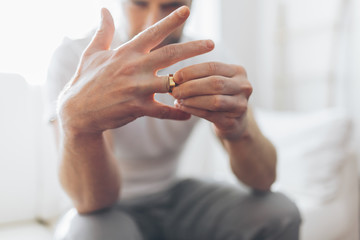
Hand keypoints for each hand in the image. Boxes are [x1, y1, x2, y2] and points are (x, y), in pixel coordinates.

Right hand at [57, 7, 213, 134]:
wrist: (76, 111)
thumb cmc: (85, 80)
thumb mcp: (92, 52)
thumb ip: (103, 31)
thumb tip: (103, 9)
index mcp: (126, 52)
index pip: (152, 33)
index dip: (170, 21)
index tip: (187, 11)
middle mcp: (133, 67)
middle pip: (169, 54)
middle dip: (193, 48)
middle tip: (212, 43)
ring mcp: (136, 88)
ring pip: (171, 82)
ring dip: (191, 81)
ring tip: (208, 80)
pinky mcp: (136, 107)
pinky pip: (162, 110)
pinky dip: (176, 112)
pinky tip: (189, 114)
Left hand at [172, 62, 252, 140]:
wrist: (234, 122)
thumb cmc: (220, 97)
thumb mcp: (215, 82)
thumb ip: (199, 78)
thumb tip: (174, 78)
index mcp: (238, 71)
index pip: (213, 67)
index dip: (192, 71)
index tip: (175, 76)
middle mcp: (243, 87)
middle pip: (215, 83)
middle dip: (191, 86)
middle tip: (174, 90)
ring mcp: (241, 105)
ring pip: (214, 100)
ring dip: (192, 100)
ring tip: (177, 99)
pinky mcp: (233, 122)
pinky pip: (210, 115)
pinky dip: (194, 110)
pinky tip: (182, 107)